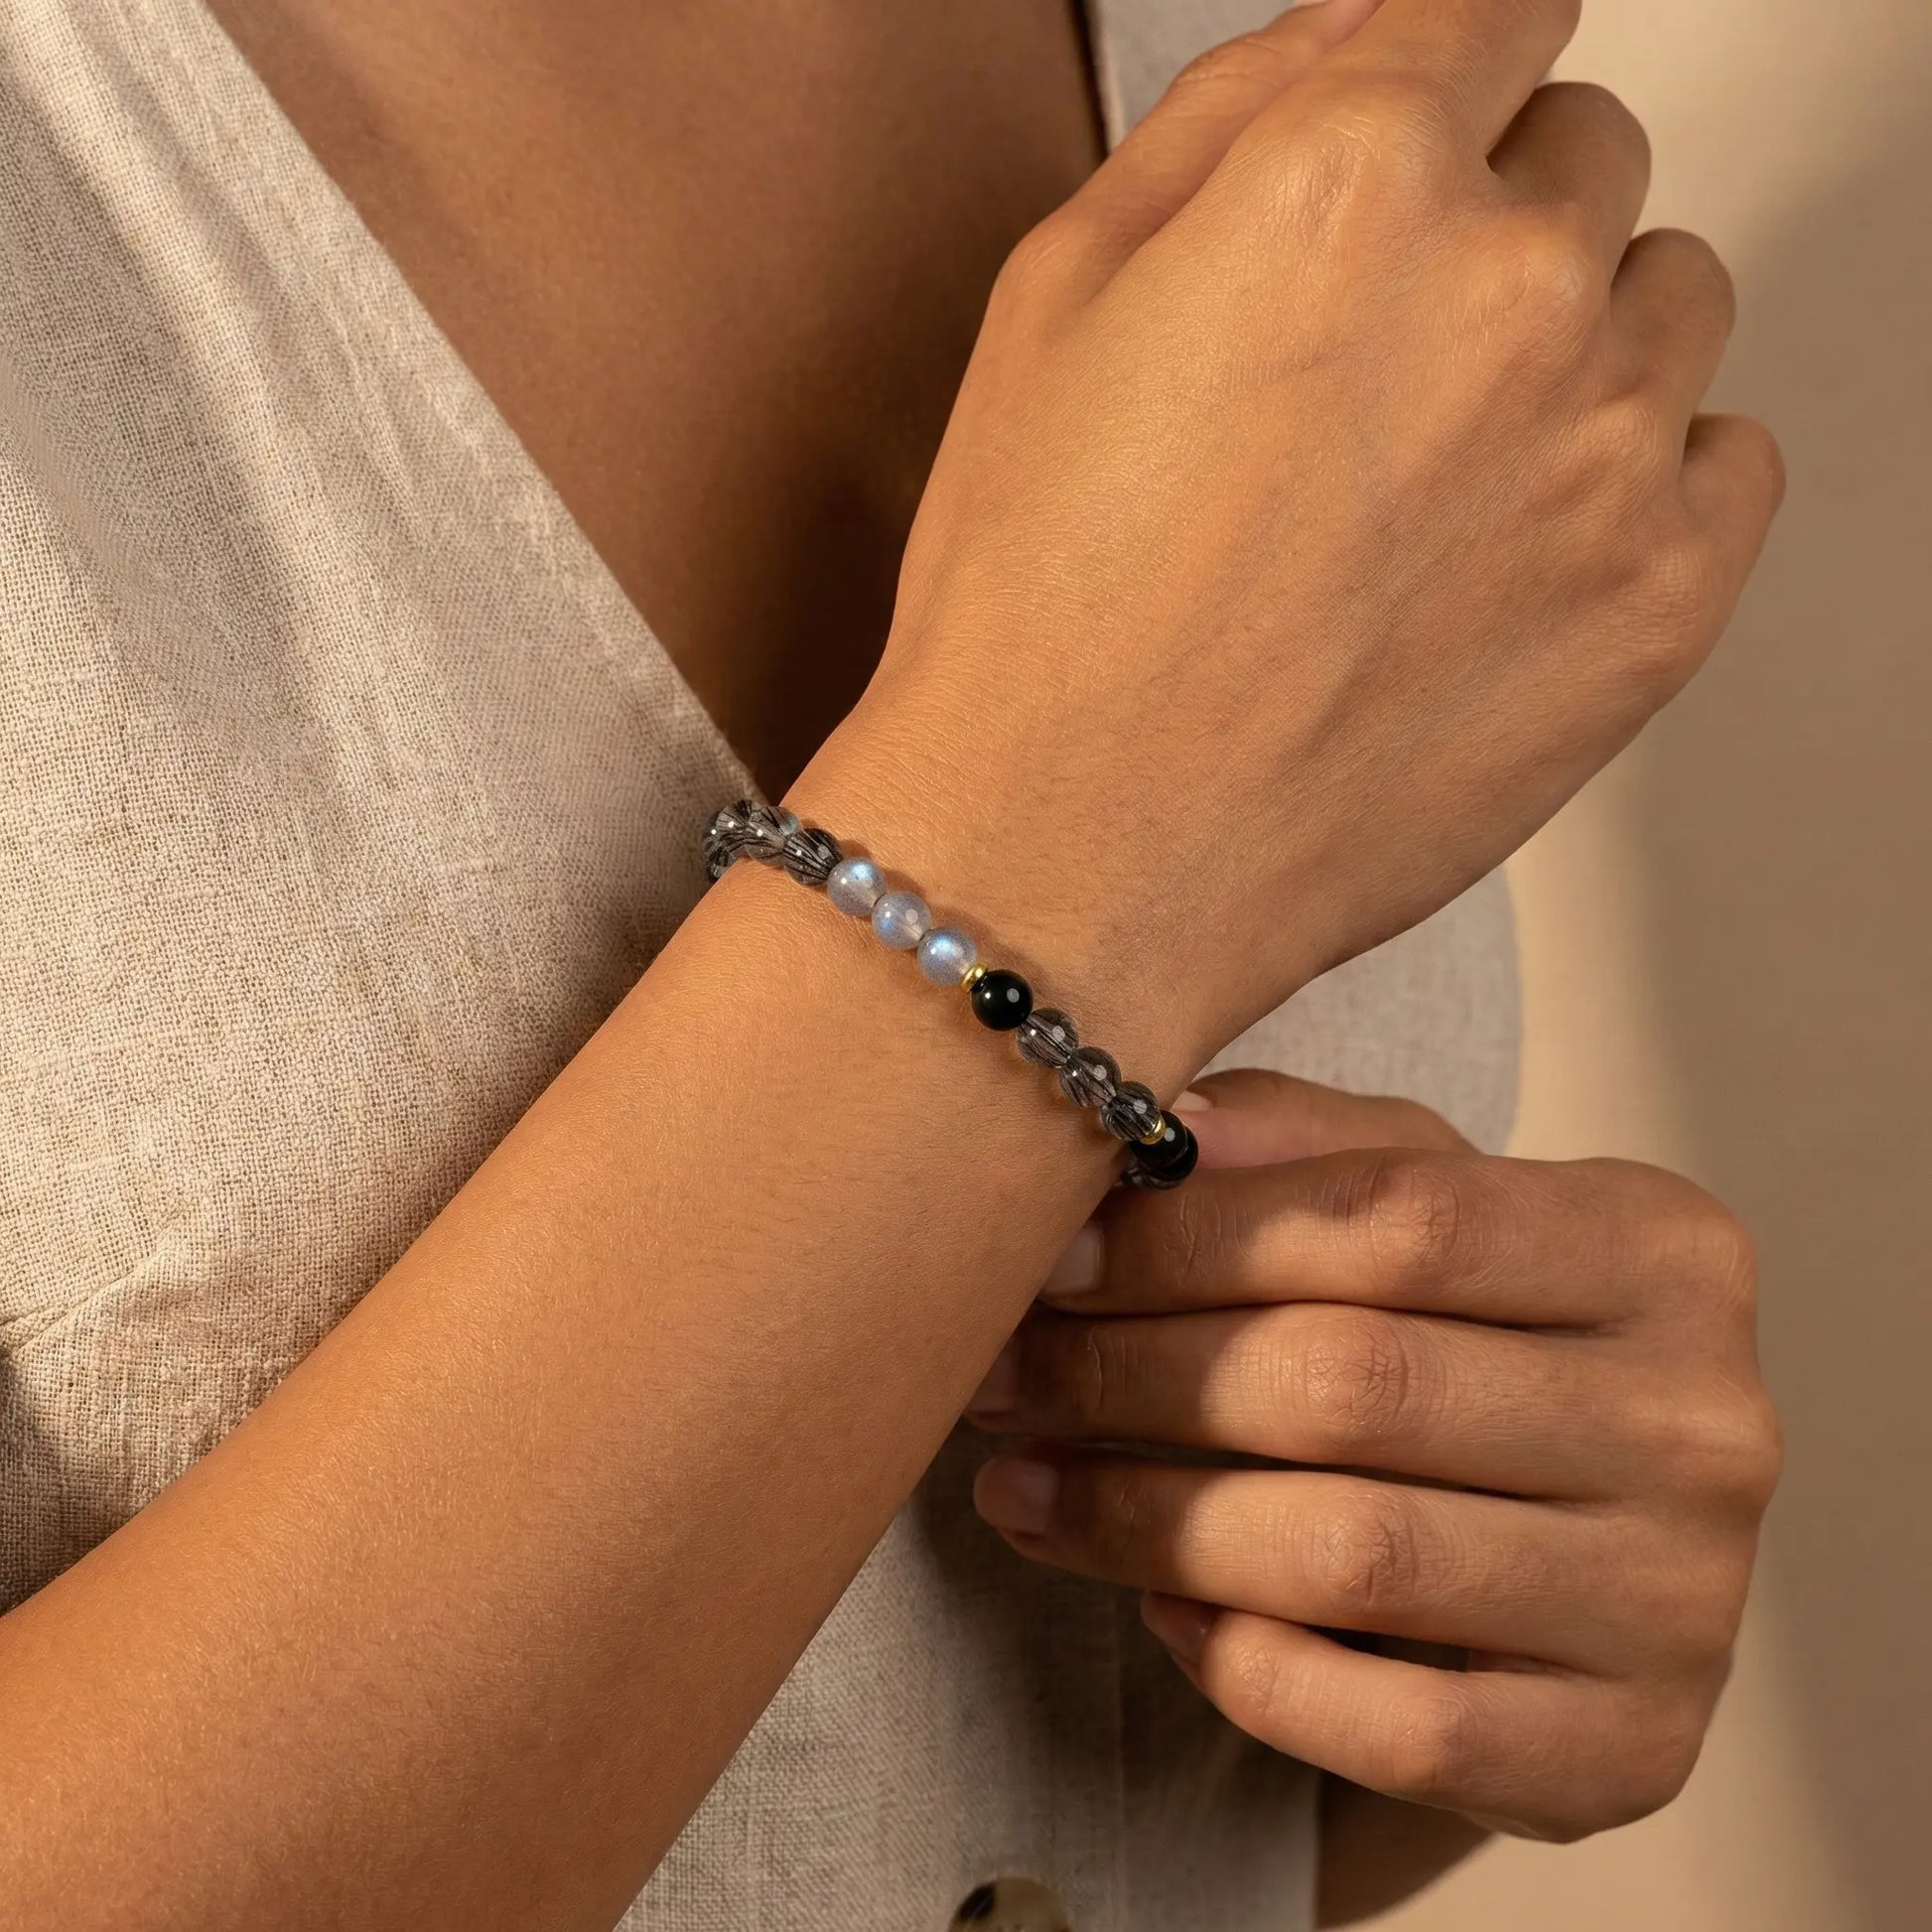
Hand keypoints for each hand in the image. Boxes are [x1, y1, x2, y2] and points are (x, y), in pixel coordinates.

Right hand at [794, 0, 1781, 1075]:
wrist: (1073, 862)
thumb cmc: (1037, 613)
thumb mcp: (1054, 297)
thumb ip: (1228, 111)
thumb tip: (1361, 28)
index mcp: (1352, 177)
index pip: (1497, 5)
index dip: (1452, 61)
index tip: (1444, 112)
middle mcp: (1514, 285)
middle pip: (1584, 154)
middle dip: (1490, 223)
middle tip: (1376, 365)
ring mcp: (1607, 448)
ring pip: (1667, 298)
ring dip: (1571, 349)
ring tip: (1432, 481)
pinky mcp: (1663, 599)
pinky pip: (1725, 456)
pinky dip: (1640, 479)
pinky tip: (1509, 555)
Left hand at [965, 1070, 1782, 1842]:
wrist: (1585, 1547)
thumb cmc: (1470, 1337)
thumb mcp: (1415, 1202)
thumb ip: (1300, 1146)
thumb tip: (1157, 1119)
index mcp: (1659, 1248)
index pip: (1398, 1217)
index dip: (1193, 1236)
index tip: (1046, 1255)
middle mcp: (1702, 1422)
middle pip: (1357, 1383)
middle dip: (1134, 1375)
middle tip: (1002, 1375)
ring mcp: (1680, 1603)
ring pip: (1355, 1554)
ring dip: (1142, 1519)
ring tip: (1022, 1485)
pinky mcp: (1629, 1754)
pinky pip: (1397, 1731)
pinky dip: (1244, 1666)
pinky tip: (1157, 1604)